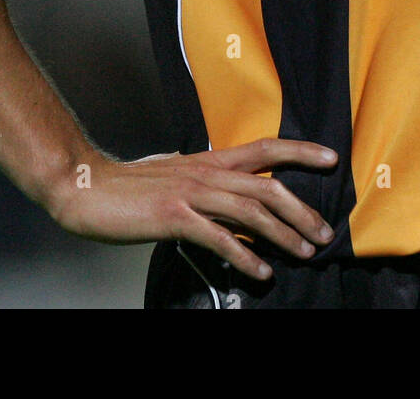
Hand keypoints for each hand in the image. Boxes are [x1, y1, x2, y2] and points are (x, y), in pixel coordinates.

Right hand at [50, 137, 337, 279]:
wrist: (88, 187)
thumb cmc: (133, 186)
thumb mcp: (179, 175)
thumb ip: (210, 184)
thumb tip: (238, 202)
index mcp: (210, 159)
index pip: (266, 147)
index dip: (301, 150)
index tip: (331, 158)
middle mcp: (207, 171)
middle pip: (268, 185)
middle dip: (302, 209)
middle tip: (324, 232)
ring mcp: (192, 193)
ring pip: (251, 211)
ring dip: (283, 234)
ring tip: (305, 253)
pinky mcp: (175, 216)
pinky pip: (219, 237)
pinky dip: (245, 256)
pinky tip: (261, 272)